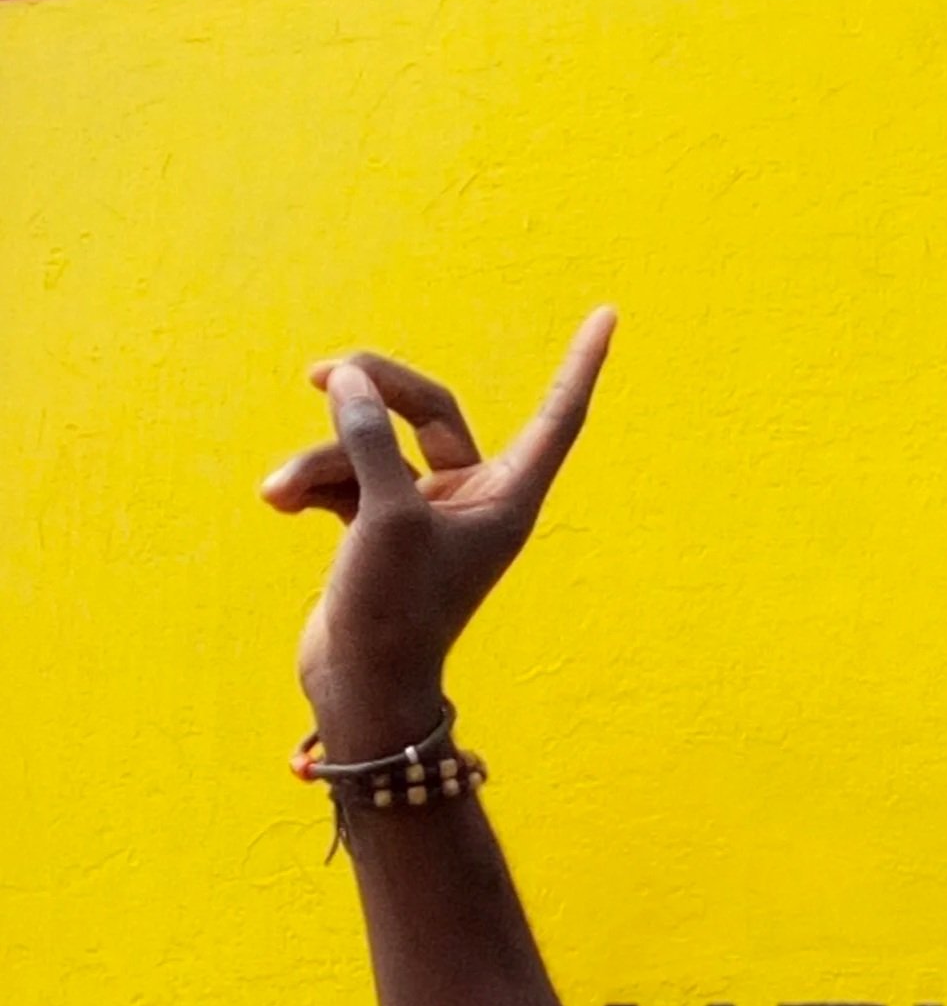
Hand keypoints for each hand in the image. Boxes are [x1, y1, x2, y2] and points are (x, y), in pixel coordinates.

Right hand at [262, 313, 615, 757]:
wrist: (355, 692)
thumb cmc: (390, 615)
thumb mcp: (383, 517)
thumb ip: (368, 440)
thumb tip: (346, 378)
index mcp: (507, 496)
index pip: (557, 414)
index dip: (580, 363)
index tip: (609, 314)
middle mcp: (473, 498)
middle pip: (427, 407)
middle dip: (372, 390)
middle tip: (320, 371)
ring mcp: (423, 512)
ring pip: (369, 447)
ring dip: (319, 460)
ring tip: (279, 492)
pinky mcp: (376, 528)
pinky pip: (345, 479)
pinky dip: (311, 484)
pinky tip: (279, 501)